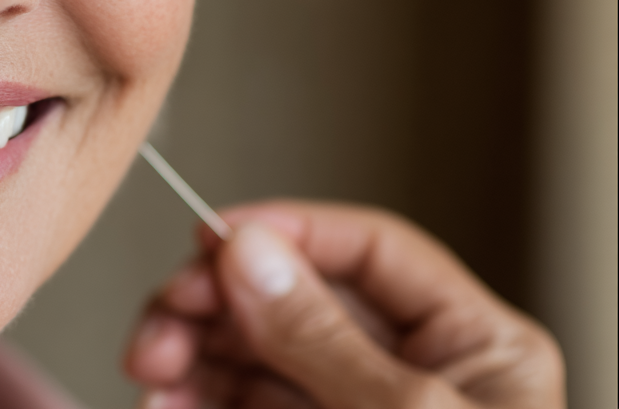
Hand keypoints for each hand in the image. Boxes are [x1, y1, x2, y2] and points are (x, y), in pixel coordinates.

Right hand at [124, 200, 563, 408]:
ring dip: (189, 354)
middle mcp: (406, 376)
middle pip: (293, 299)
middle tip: (161, 323)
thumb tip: (248, 251)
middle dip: (217, 303)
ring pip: (251, 354)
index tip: (209, 240)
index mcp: (472, 349)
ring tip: (150, 374)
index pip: (369, 252)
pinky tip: (162, 407)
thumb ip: (321, 339)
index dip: (286, 231)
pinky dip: (192, 402)